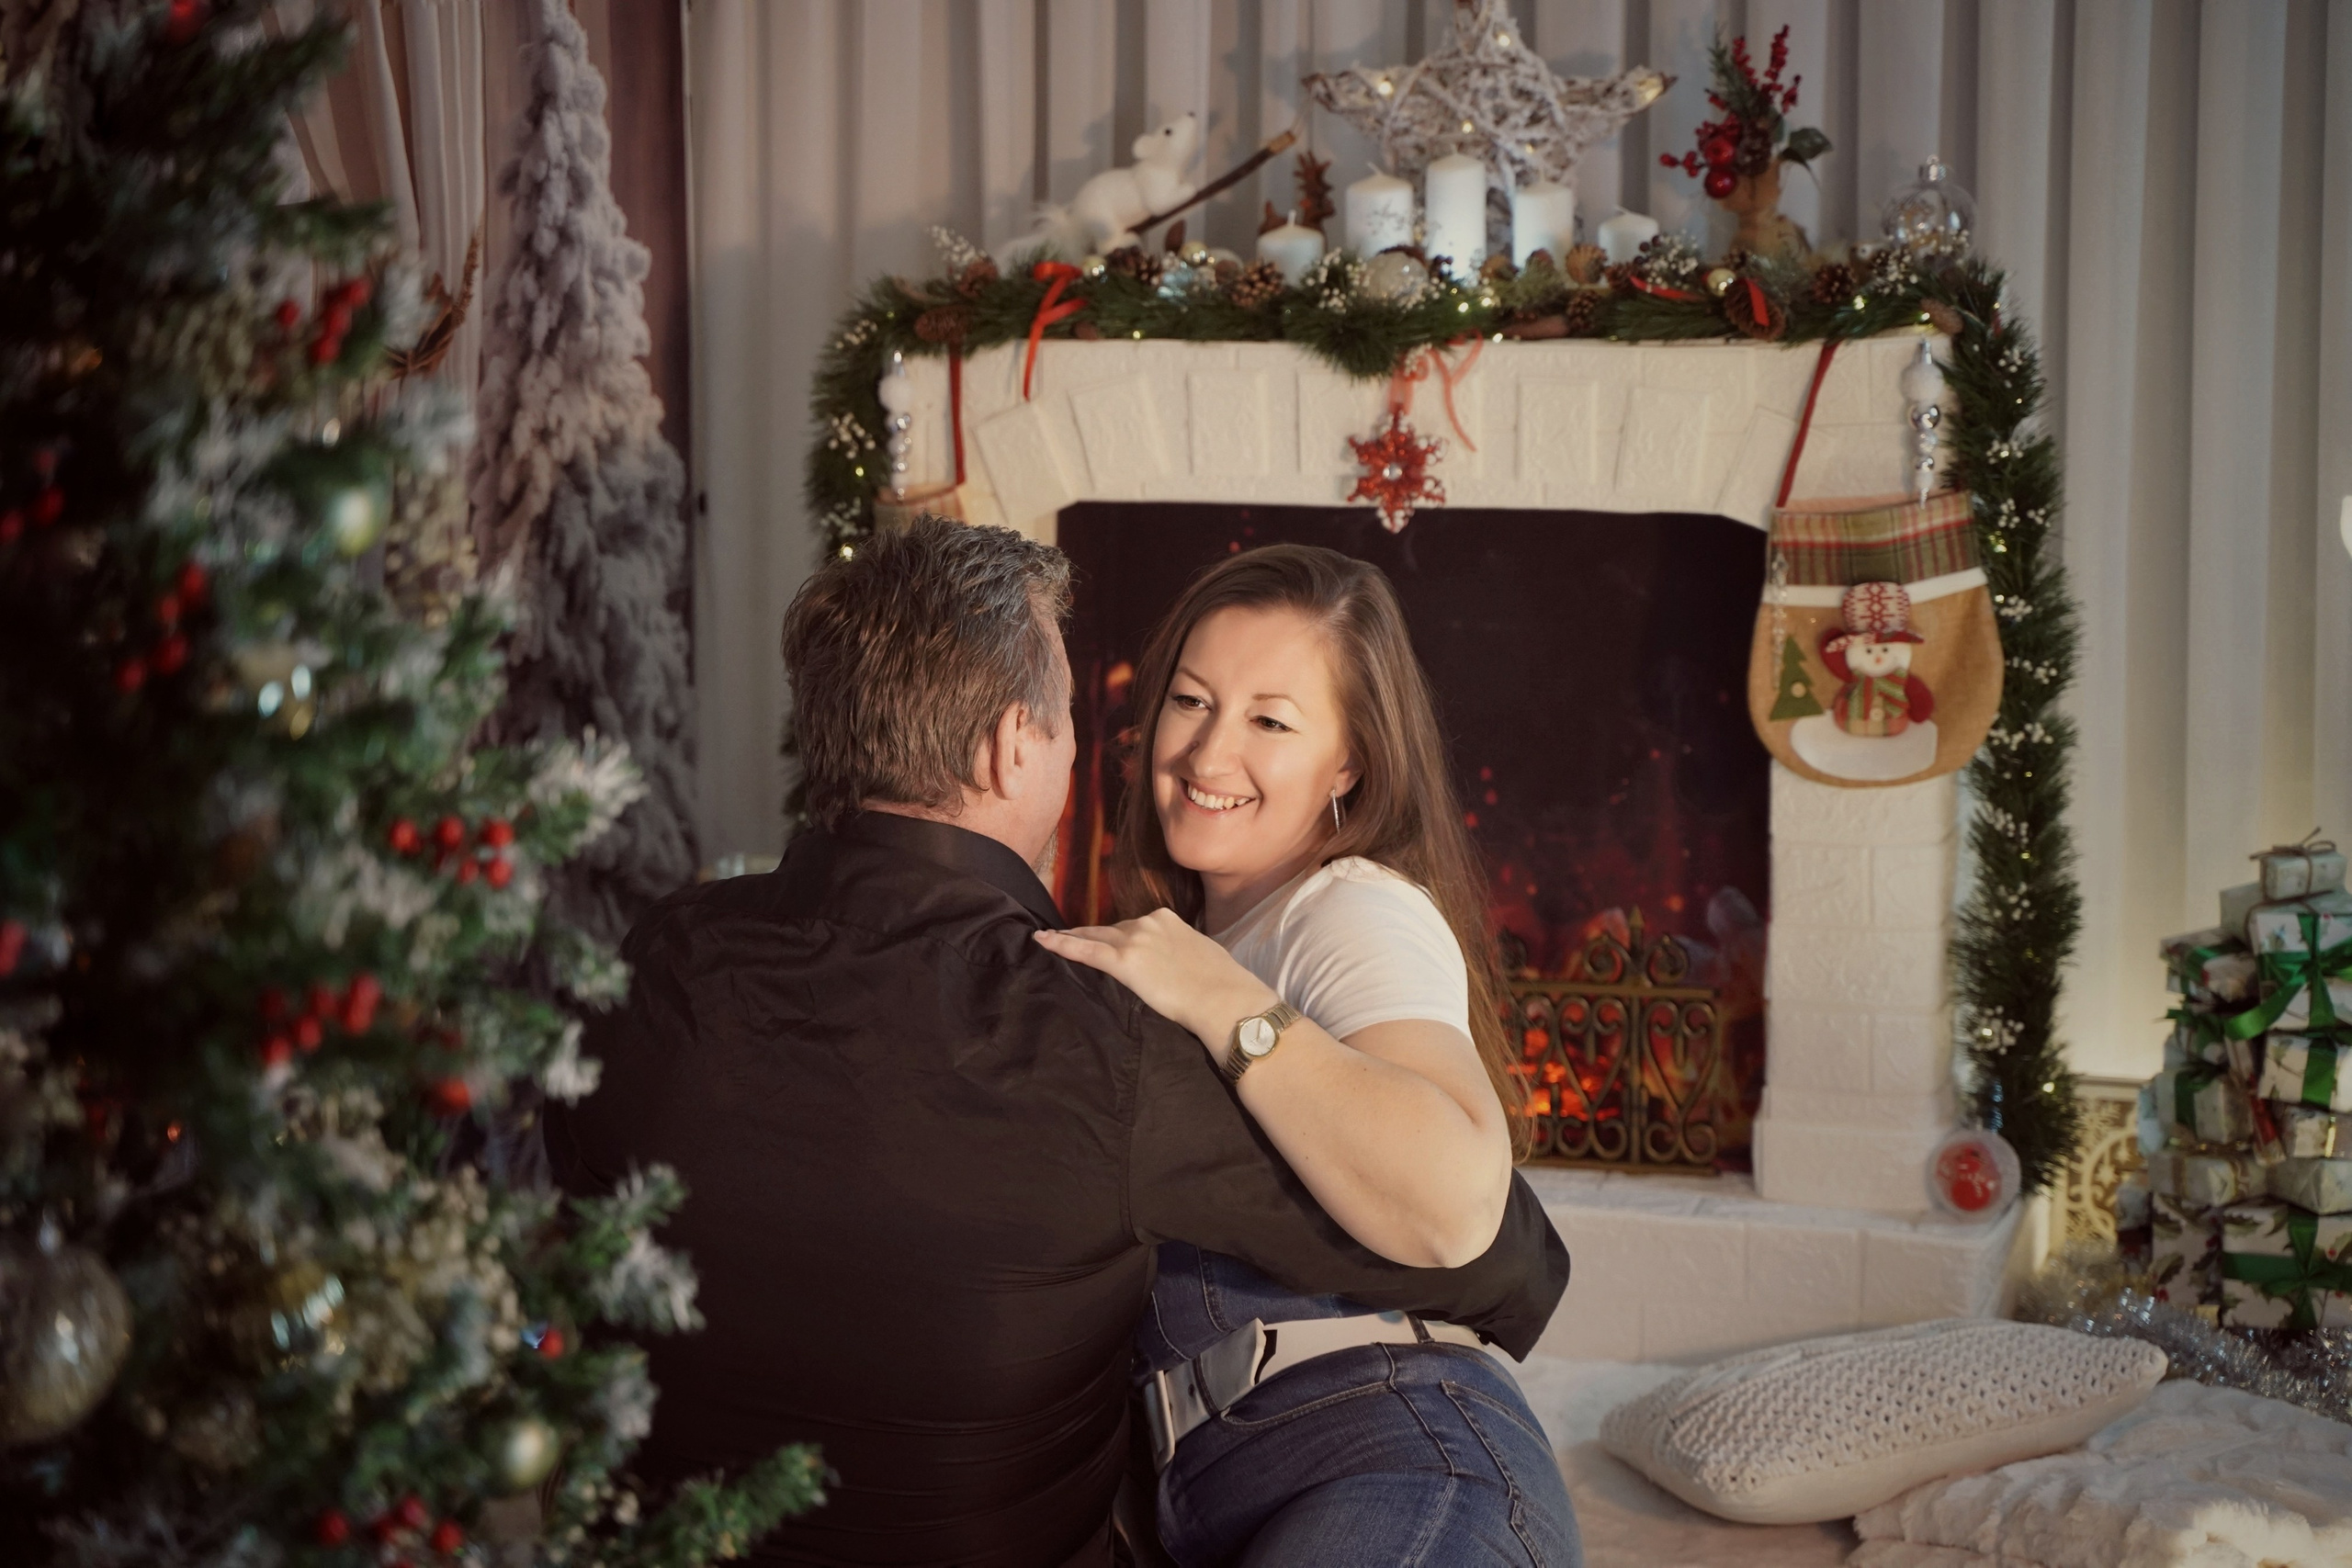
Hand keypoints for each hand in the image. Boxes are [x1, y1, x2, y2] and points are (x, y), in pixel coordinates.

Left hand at [1034, 909, 1278, 1058]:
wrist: (1222, 997)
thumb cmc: (1220, 982)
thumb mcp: (1201, 953)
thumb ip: (1180, 950)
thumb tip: (1176, 962)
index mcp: (1167, 919)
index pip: (1134, 926)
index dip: (1117, 935)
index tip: (1105, 938)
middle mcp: (1147, 923)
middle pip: (1111, 929)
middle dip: (1090, 934)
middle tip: (1065, 936)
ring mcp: (1133, 939)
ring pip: (1095, 937)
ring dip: (1074, 939)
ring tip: (1051, 940)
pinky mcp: (1123, 960)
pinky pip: (1084, 950)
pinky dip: (1061, 945)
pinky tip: (1043, 941)